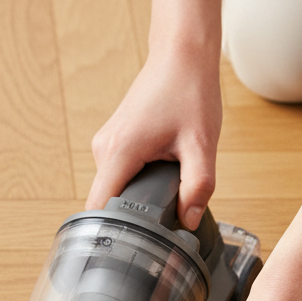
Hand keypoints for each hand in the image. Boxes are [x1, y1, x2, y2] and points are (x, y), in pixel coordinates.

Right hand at [86, 48, 221, 230]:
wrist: (181, 54)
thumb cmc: (189, 90)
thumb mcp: (202, 144)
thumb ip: (198, 186)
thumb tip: (188, 220)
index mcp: (119, 152)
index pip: (99, 208)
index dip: (112, 232)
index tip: (129, 246)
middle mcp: (104, 149)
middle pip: (107, 202)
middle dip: (133, 215)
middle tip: (163, 216)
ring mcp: (105, 144)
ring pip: (114, 189)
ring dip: (137, 195)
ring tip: (165, 185)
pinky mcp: (113, 142)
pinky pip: (118, 175)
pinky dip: (137, 181)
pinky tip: (159, 171)